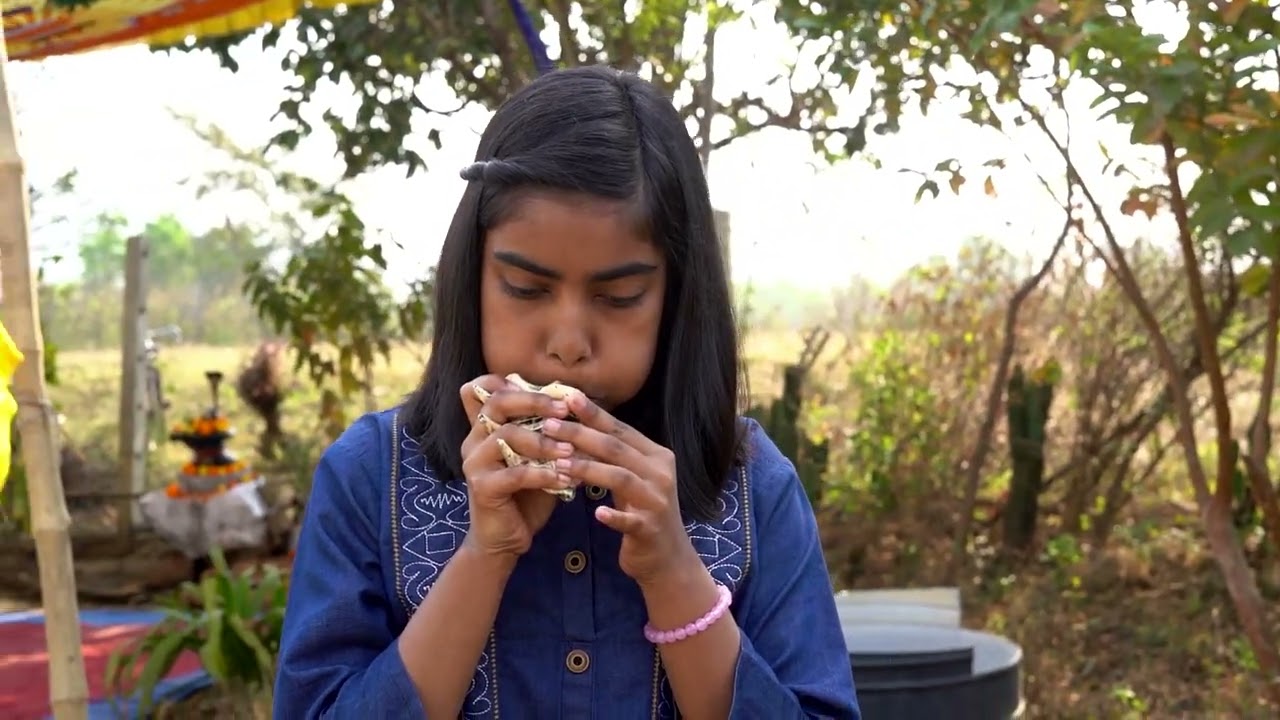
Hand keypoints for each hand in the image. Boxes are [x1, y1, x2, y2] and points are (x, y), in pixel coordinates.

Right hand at [459, 374, 575, 558]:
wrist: (506, 539)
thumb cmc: (527, 495)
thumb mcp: (538, 458)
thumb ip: (547, 432)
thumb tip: (578, 404)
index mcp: (484, 428)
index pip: (483, 388)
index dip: (510, 382)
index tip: (548, 391)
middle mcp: (474, 440)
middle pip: (496, 403)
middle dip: (534, 402)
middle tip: (563, 410)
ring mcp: (475, 463)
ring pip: (506, 436)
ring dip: (543, 442)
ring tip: (570, 452)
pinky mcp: (482, 488)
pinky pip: (515, 473)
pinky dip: (544, 474)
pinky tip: (564, 480)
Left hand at [541, 392, 701, 587]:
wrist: (666, 558)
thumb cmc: (641, 513)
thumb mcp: (630, 480)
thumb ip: (611, 457)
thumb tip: (574, 430)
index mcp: (657, 456)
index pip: (621, 430)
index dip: (594, 414)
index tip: (567, 397)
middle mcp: (661, 473)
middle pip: (617, 448)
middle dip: (581, 435)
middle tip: (549, 426)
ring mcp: (658, 501)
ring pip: (621, 477)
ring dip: (588, 469)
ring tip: (558, 464)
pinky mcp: (651, 529)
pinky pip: (630, 520)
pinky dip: (614, 515)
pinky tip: (596, 512)